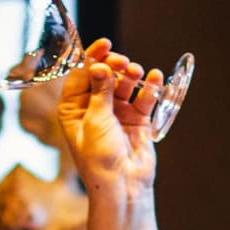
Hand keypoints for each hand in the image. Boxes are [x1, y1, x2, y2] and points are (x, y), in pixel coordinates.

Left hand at [57, 37, 163, 202]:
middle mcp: (93, 109)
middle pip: (104, 76)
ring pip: (125, 85)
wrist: (122, 185)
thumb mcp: (96, 119)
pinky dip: (150, 88)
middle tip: (123, 63)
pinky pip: (143, 98)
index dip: (92, 57)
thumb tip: (100, 64)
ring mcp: (116, 114)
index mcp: (73, 109)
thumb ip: (100, 89)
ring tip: (138, 73)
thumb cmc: (99, 158)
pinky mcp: (137, 121)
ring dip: (132, 76)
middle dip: (115, 66)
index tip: (105, 44)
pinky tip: (155, 78)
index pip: (81, 75)